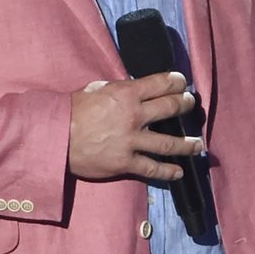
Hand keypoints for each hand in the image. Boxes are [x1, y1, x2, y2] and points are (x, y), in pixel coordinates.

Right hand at [68, 72, 202, 181]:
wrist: (56, 137)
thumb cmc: (73, 111)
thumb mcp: (96, 89)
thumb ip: (118, 88)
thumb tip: (132, 87)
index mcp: (127, 94)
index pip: (160, 84)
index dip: (176, 81)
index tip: (183, 82)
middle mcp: (134, 116)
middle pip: (170, 108)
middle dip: (184, 104)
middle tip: (190, 104)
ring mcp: (132, 141)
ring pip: (169, 143)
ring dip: (187, 144)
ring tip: (199, 145)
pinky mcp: (126, 162)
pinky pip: (152, 168)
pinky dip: (168, 171)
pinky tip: (179, 171)